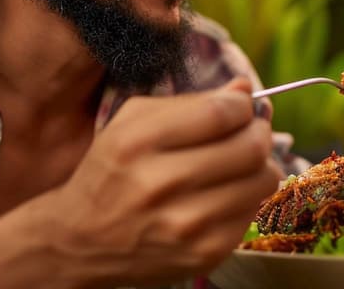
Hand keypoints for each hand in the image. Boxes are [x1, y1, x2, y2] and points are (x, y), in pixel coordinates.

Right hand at [41, 78, 282, 287]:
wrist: (81, 242)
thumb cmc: (111, 172)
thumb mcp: (132, 123)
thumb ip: (191, 102)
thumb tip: (245, 89)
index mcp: (139, 142)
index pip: (221, 113)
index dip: (242, 105)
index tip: (240, 107)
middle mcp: (161, 184)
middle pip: (251, 147)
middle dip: (258, 132)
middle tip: (249, 132)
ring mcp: (185, 224)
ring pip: (263, 180)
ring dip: (260, 165)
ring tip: (240, 163)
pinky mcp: (204, 253)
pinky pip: (253, 212)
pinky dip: (247, 198)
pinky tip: (225, 195)